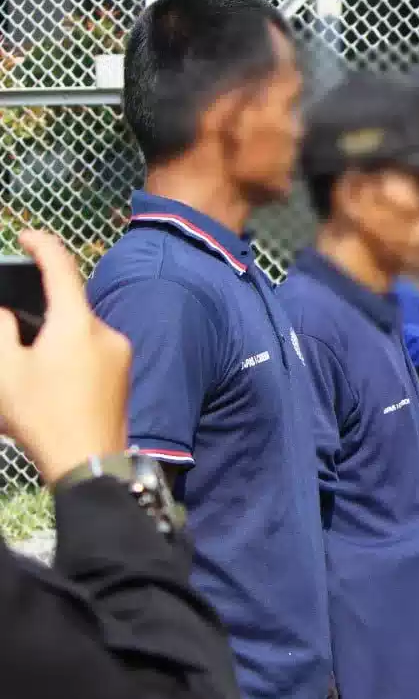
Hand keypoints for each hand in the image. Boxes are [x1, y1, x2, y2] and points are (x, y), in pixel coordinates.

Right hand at [0, 231, 129, 483]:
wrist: (90, 462)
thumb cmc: (43, 417)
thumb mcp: (5, 370)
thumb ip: (1, 330)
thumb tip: (6, 313)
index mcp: (77, 323)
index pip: (61, 268)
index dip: (42, 245)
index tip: (27, 236)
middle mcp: (107, 331)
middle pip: (69, 306)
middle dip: (41, 314)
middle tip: (17, 338)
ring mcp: (121, 353)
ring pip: (81, 331)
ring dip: (56, 339)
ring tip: (32, 369)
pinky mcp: (126, 373)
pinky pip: (94, 351)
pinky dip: (71, 354)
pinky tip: (54, 382)